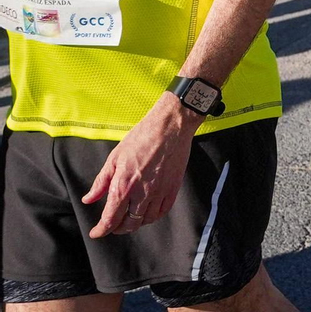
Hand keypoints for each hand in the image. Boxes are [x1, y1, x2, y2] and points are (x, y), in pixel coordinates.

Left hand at [82, 92, 201, 237]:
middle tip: (112, 227)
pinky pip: (162, 211)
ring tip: (129, 218)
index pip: (110, 218)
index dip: (101, 230)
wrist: (170, 127)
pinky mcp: (173, 188)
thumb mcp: (114, 158)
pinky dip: (152, 216)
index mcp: (123, 186)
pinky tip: (147, 212)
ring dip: (135, 223)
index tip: (96, 233)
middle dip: (118, 229)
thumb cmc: (140, 138)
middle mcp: (142, 193)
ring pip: (146, 220)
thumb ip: (101, 182)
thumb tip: (88, 199)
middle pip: (129, 224)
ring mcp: (160, 192)